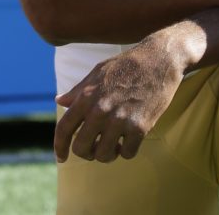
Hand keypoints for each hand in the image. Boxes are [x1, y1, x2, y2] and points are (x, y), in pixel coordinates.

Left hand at [54, 37, 185, 163]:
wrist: (159, 60)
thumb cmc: (127, 65)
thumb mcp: (98, 72)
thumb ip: (77, 91)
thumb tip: (59, 101)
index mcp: (86, 97)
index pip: (64, 128)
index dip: (59, 147)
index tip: (61, 158)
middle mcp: (100, 110)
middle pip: (81, 148)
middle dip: (86, 153)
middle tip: (94, 149)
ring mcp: (120, 120)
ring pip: (104, 155)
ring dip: (107, 154)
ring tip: (113, 145)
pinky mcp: (140, 127)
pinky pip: (127, 153)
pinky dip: (127, 151)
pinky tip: (129, 140)